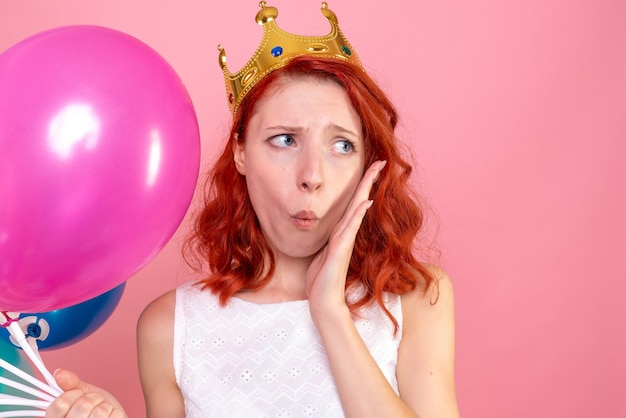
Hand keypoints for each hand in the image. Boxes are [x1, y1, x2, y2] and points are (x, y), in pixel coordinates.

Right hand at [46, 369, 127, 417]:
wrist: (110, 417)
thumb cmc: (95, 407)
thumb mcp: (81, 393)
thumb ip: (70, 384)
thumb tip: (59, 373)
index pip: (61, 403)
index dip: (74, 393)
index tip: (78, 393)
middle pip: (84, 404)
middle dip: (93, 397)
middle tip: (94, 401)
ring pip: (100, 411)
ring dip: (105, 405)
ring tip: (102, 410)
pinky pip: (114, 416)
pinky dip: (115, 412)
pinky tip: (109, 416)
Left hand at [305, 160, 385, 316]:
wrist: (324, 300)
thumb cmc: (322, 279)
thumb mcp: (323, 253)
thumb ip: (331, 240)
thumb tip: (333, 231)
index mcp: (341, 232)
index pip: (354, 203)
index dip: (363, 185)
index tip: (372, 168)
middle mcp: (346, 233)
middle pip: (360, 200)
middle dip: (369, 180)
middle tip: (381, 161)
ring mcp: (345, 241)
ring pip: (356, 209)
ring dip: (365, 189)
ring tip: (374, 171)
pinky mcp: (340, 250)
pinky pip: (349, 228)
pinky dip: (357, 214)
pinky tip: (364, 202)